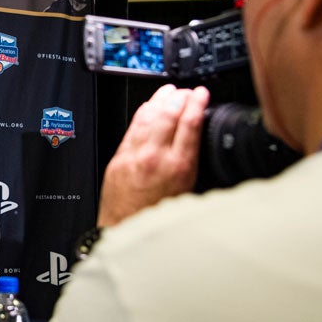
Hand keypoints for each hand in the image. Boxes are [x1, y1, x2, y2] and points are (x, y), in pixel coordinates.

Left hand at [96, 84, 209, 227]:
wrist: (127, 231)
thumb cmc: (159, 216)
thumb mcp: (189, 192)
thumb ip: (192, 163)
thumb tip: (198, 139)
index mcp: (179, 167)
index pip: (190, 124)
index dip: (197, 102)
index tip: (201, 93)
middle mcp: (156, 157)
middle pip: (169, 114)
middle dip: (179, 96)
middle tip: (186, 90)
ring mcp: (135, 155)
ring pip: (149, 117)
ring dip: (160, 100)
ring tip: (169, 91)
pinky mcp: (119, 157)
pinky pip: (132, 127)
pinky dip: (143, 112)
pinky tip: (148, 106)